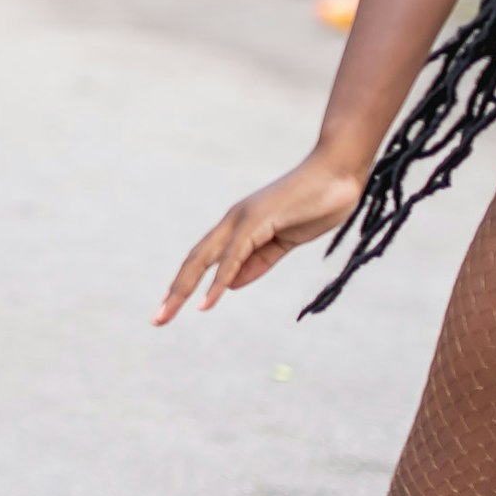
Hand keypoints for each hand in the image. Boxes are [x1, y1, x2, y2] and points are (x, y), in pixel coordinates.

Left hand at [157, 151, 365, 323]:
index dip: (185, 283)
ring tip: (166, 314)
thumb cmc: (316, 204)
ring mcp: (242, 219)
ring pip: (205, 259)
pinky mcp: (257, 220)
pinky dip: (218, 280)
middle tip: (156, 320)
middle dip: (174, 291)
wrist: (338, 174)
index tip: (169, 307)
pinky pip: (234, 255)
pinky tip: (207, 302)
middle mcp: (233, 222)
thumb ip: (258, 262)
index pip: (203, 259)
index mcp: (239, 227)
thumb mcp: (284, 242)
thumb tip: (230, 286)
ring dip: (184, 289)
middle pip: (194, 260)